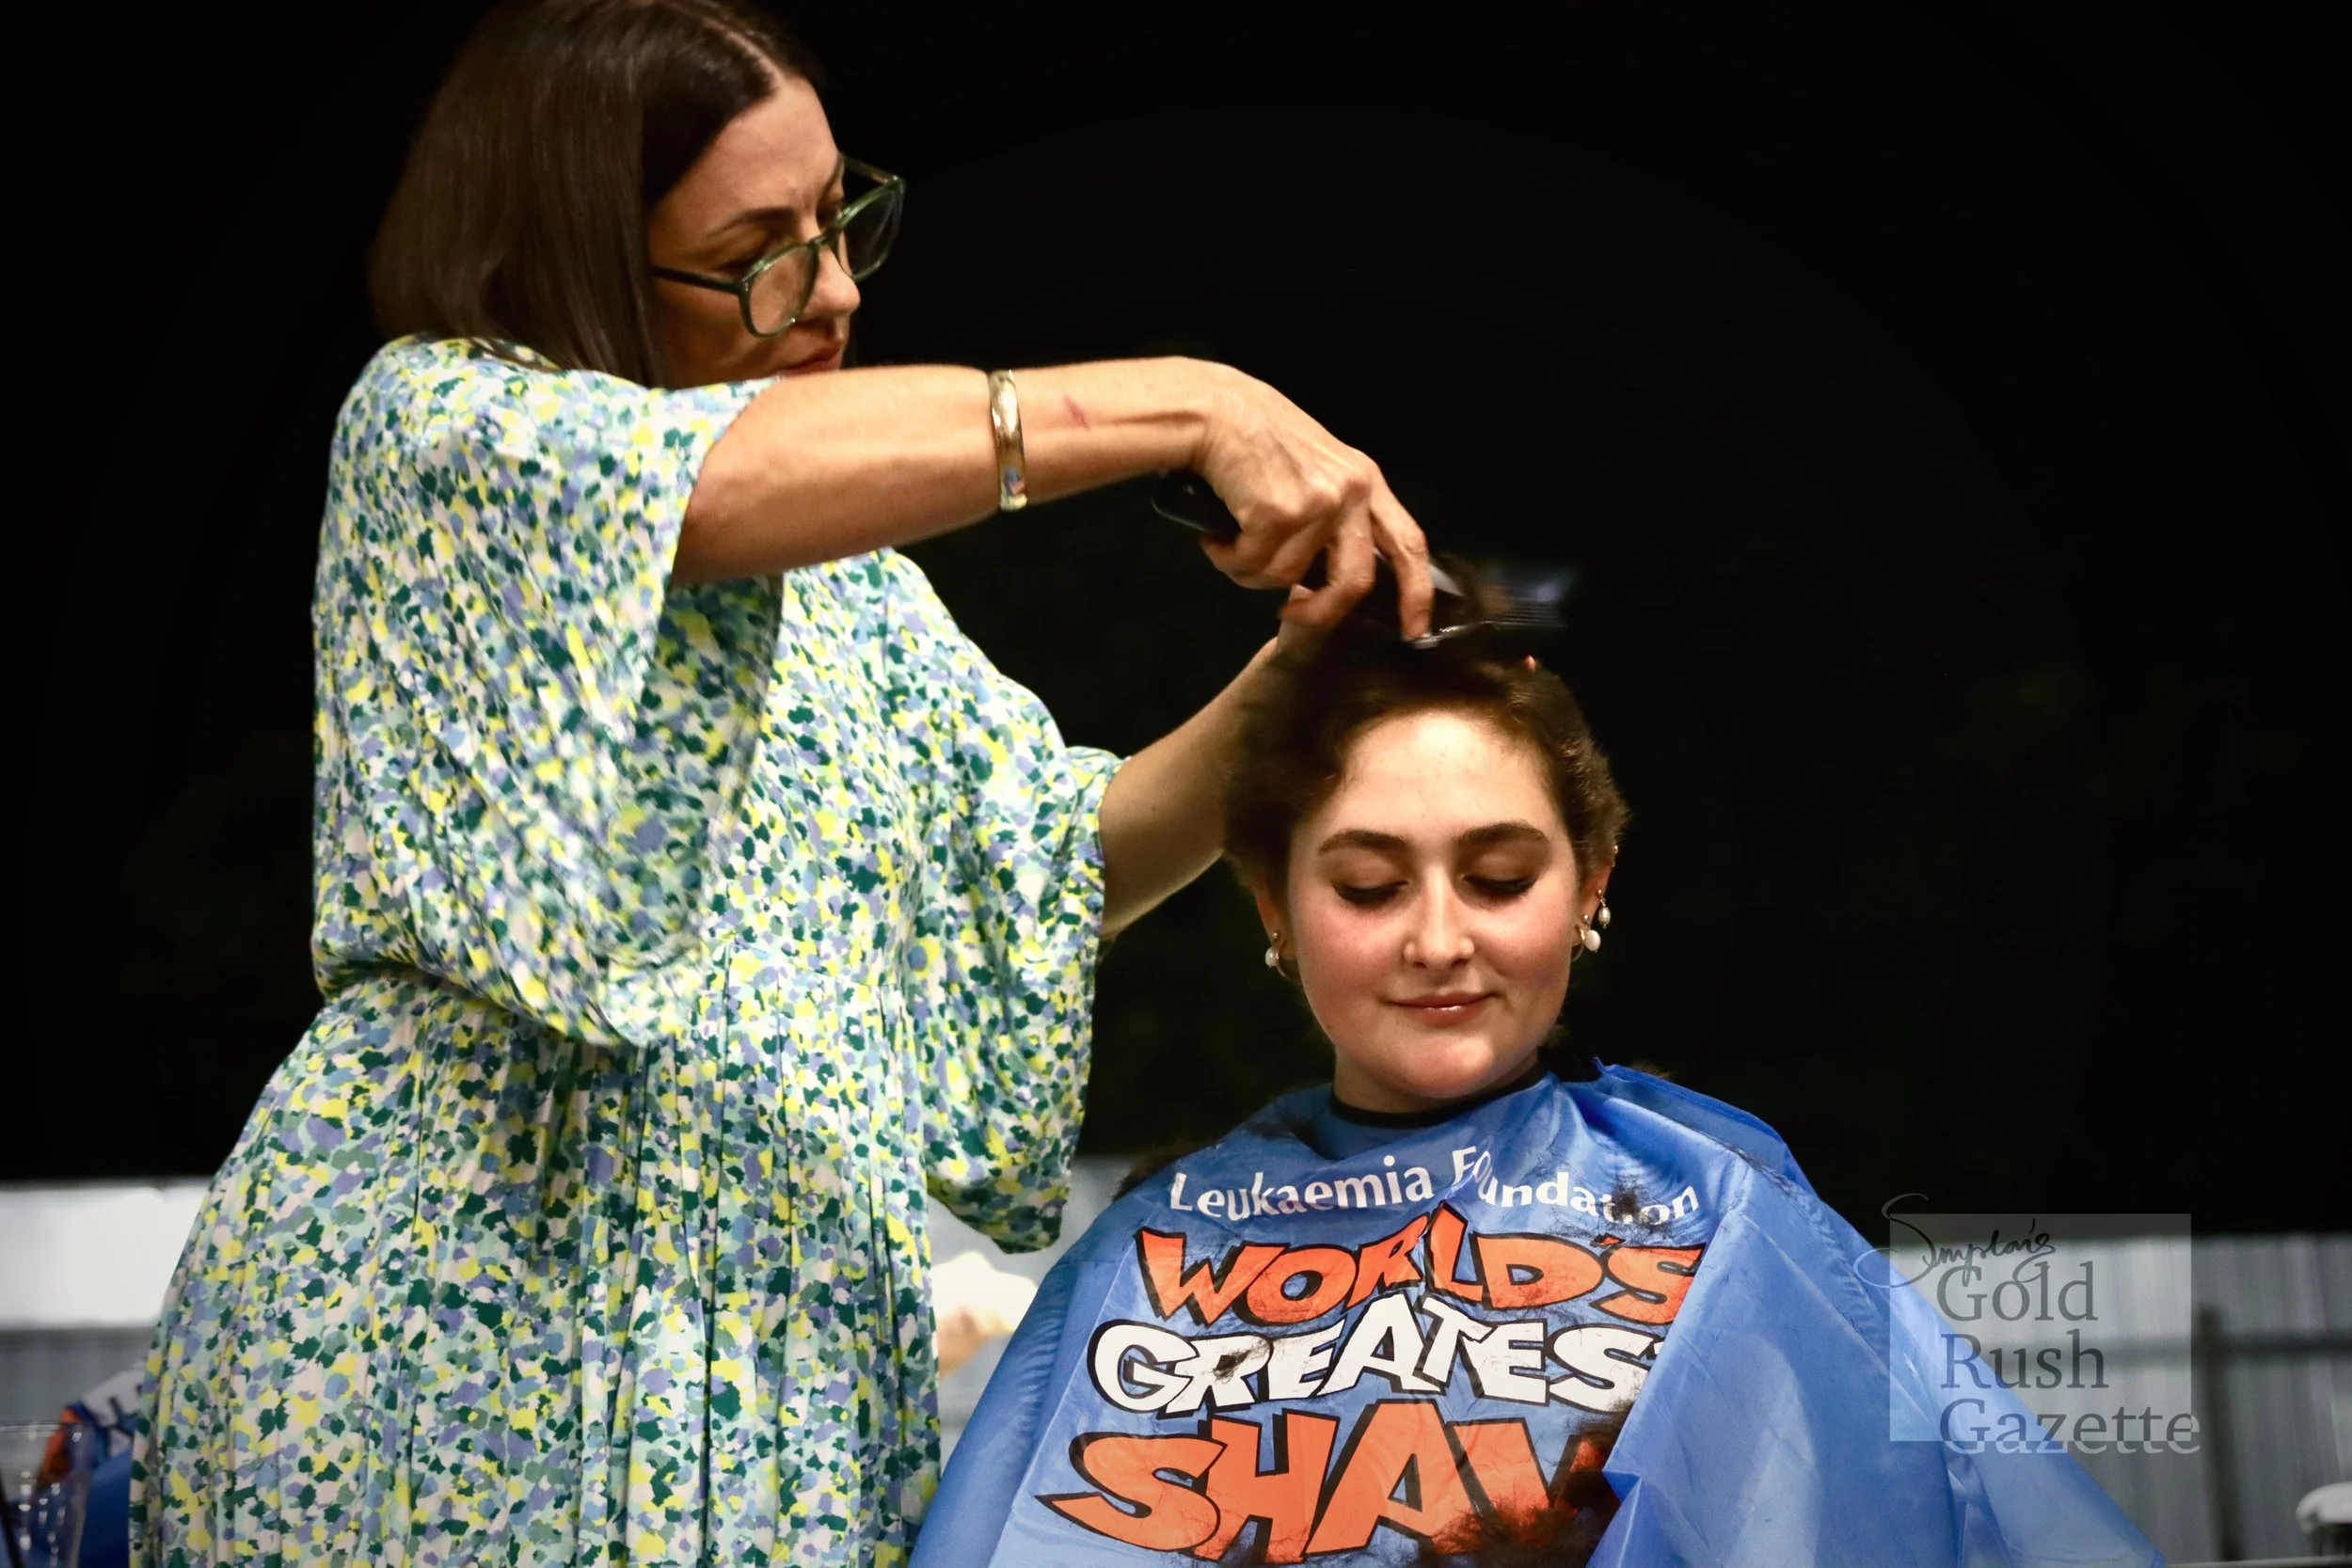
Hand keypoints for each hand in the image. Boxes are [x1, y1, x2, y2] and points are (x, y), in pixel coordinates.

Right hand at [1189, 367, 1433, 638]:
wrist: (1216, 410)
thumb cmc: (1255, 439)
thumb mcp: (1315, 470)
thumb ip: (1333, 515)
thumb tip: (1321, 577)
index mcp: (1365, 481)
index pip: (1407, 543)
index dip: (1415, 591)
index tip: (1413, 628)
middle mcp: (1351, 492)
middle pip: (1354, 580)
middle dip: (1321, 613)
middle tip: (1291, 616)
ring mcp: (1318, 503)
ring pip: (1286, 576)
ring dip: (1250, 571)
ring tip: (1231, 544)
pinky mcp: (1280, 512)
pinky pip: (1253, 564)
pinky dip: (1229, 558)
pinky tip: (1217, 536)